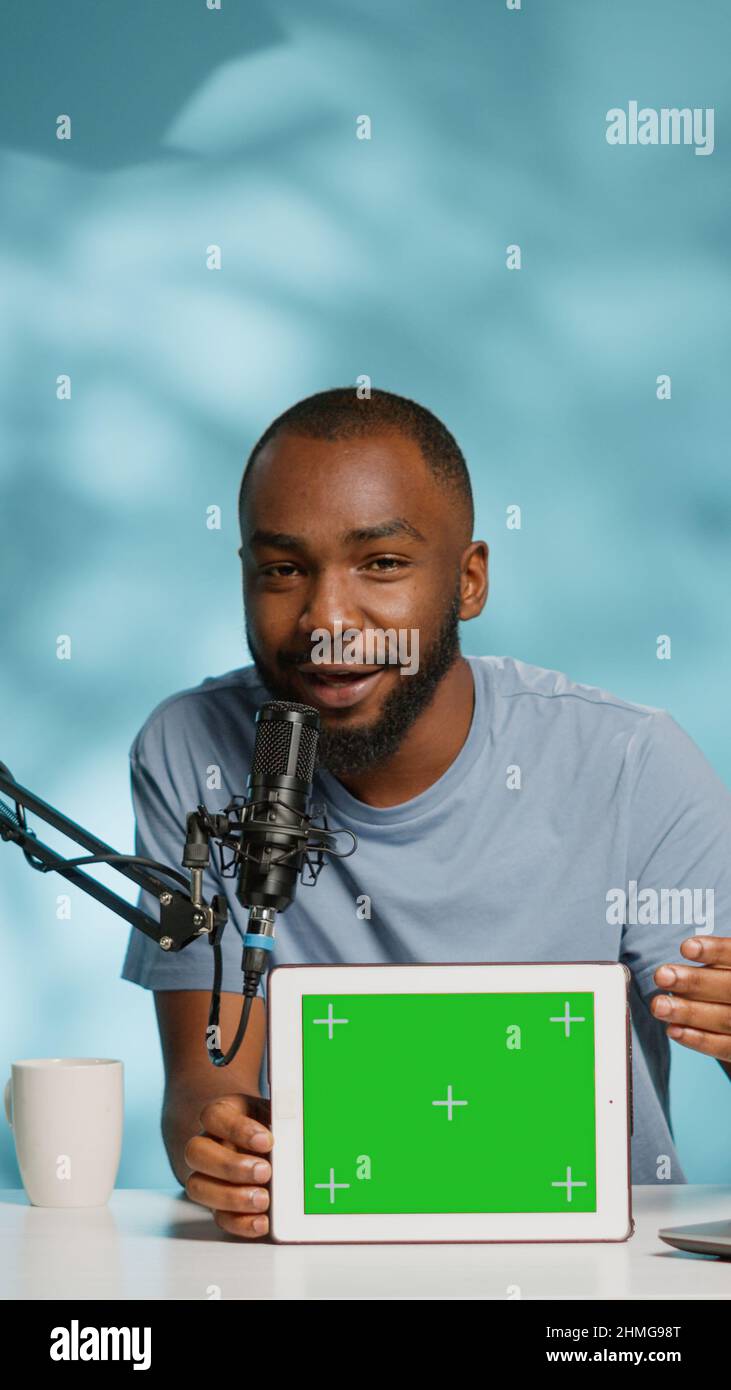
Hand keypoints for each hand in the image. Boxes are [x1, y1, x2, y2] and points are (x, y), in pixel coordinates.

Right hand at [183, 1093, 272, 1238]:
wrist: (267, 1145)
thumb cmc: (270, 1126)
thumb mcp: (275, 1114)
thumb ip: (282, 1120)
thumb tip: (296, 1129)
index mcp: (222, 1116)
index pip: (214, 1116)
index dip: (237, 1129)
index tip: (266, 1140)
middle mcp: (208, 1145)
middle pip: (196, 1152)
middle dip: (230, 1166)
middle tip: (264, 1171)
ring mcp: (208, 1176)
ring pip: (198, 1187)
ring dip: (231, 1197)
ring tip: (263, 1199)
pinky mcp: (218, 1205)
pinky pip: (219, 1217)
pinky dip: (240, 1223)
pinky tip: (261, 1221)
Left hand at [651, 936, 730, 1060]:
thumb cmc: (725, 987)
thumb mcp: (725, 971)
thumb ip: (714, 965)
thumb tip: (674, 969)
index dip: (715, 951)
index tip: (685, 947)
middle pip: (730, 988)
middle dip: (695, 982)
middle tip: (661, 976)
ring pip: (725, 1019)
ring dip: (688, 1012)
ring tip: (658, 1005)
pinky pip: (725, 1047)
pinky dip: (699, 1040)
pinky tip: (673, 1030)